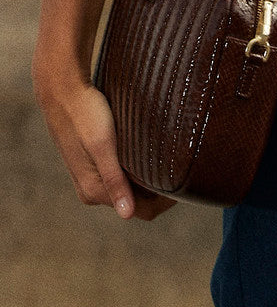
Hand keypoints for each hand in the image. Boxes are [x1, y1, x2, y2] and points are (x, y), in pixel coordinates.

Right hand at [33, 72, 176, 220]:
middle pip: (137, 202)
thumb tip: (127, 215)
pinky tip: (147, 154)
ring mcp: (91, 178)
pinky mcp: (92, 165)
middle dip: (159, 191)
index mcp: (95, 190)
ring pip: (130, 189)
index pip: (142, 211)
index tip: (184, 184)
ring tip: (167, 160)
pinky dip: (137, 171)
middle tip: (180, 169)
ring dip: (148, 180)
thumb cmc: (85, 114)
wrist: (62, 91)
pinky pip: (122, 177)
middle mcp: (91, 191)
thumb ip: (114, 180)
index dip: (165, 202)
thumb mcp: (102, 145)